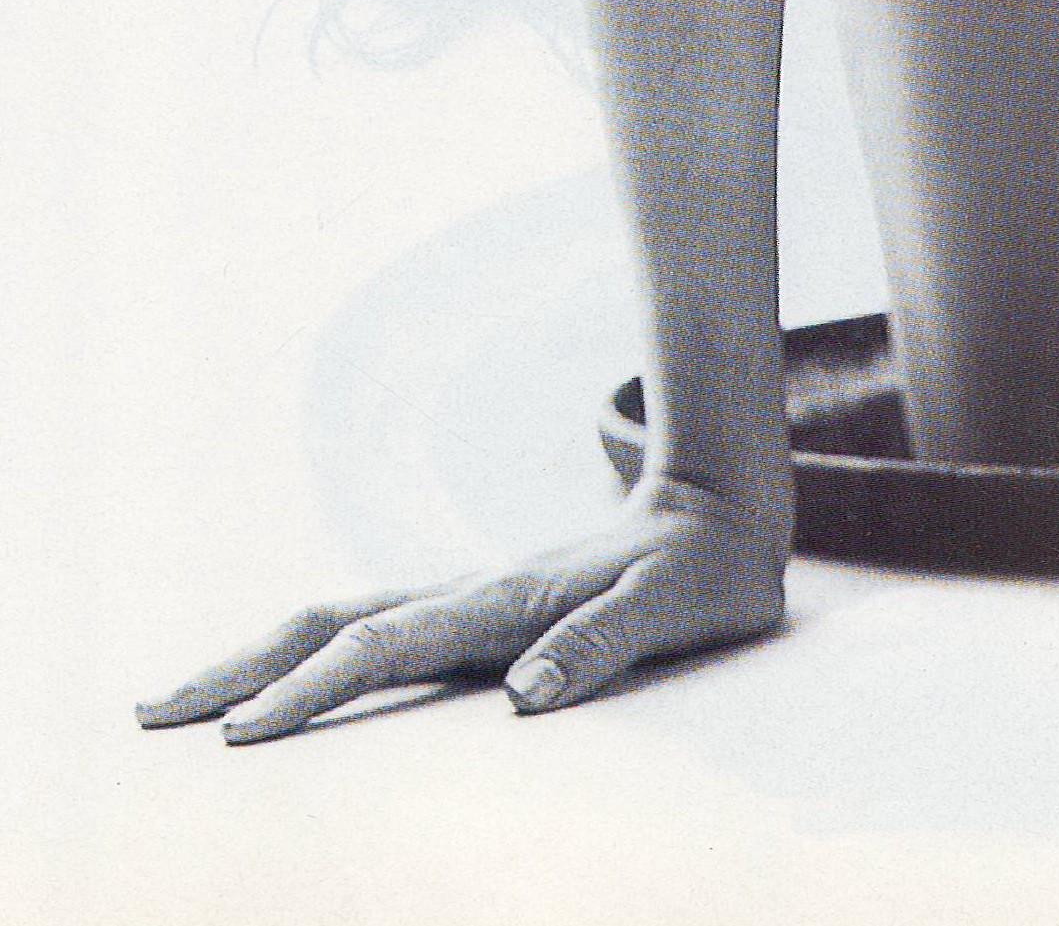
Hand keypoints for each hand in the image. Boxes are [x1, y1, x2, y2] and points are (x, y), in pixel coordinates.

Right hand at [136, 478, 790, 741]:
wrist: (723, 506)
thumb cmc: (703, 572)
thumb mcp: (672, 611)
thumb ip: (601, 647)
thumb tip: (524, 695)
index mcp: (503, 601)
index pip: (384, 649)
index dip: (311, 692)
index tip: (242, 735)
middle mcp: (470, 591)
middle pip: (330, 623)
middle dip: (240, 668)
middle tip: (154, 711)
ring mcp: (468, 593)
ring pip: (340, 617)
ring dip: (260, 653)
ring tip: (186, 696)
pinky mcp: (477, 602)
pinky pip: (372, 626)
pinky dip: (307, 649)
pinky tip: (281, 675)